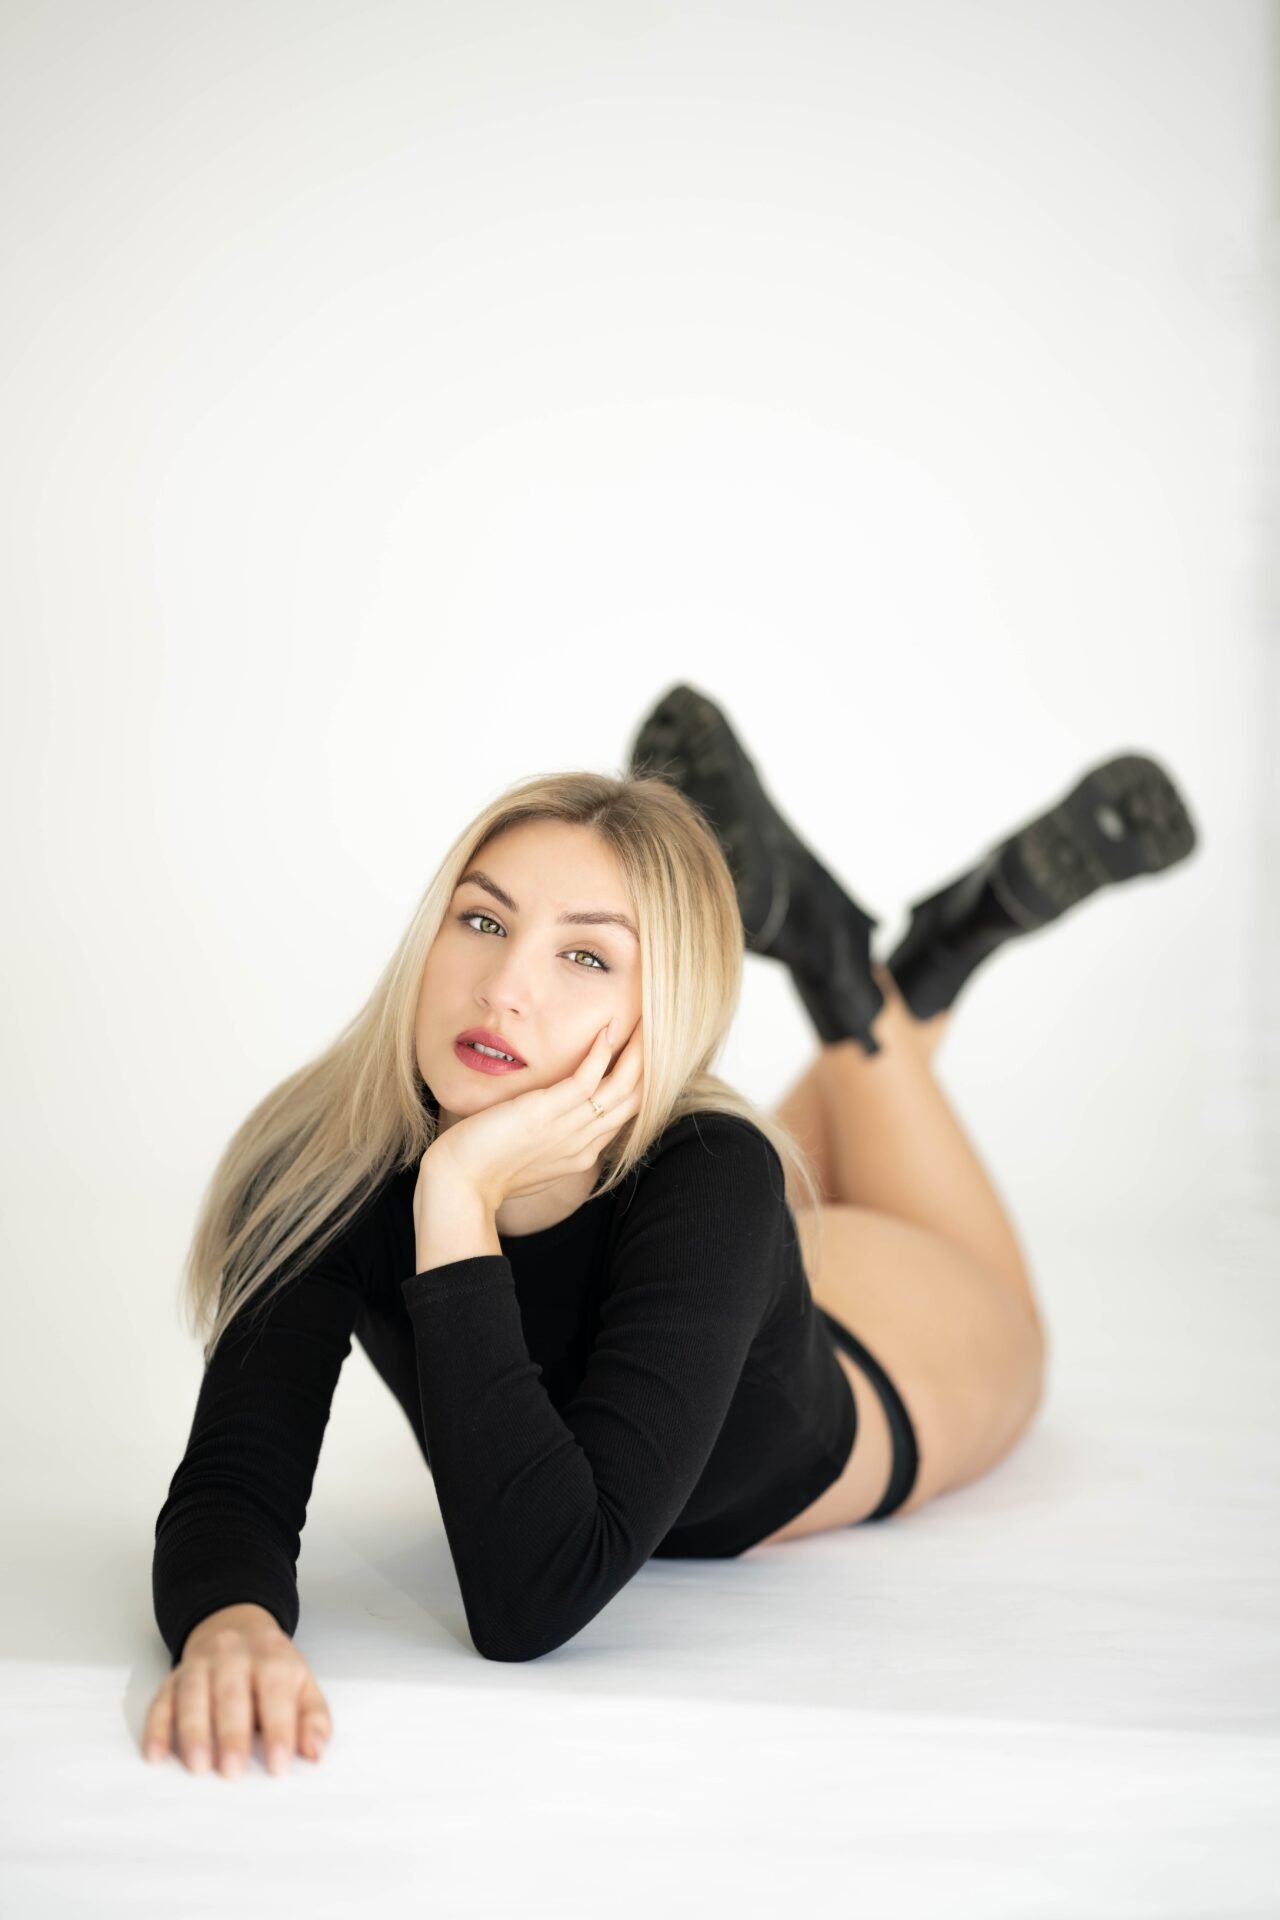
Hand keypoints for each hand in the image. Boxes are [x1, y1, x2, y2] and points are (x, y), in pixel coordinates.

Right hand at [141, 1603, 332, 1778]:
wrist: (235, 1624)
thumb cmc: (271, 1666)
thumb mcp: (302, 1683)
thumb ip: (313, 1718)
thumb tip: (315, 1752)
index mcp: (272, 1656)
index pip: (276, 1692)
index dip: (279, 1730)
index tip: (278, 1766)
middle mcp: (233, 1655)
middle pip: (231, 1692)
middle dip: (232, 1733)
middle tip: (232, 1771)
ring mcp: (200, 1664)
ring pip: (193, 1694)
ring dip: (194, 1730)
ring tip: (198, 1765)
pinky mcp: (172, 1677)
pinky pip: (161, 1700)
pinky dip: (156, 1727)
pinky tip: (156, 1754)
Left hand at [419, 1016, 643, 1214]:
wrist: (459, 1186)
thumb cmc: (483, 1171)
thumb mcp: (527, 1157)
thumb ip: (547, 1139)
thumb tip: (548, 1120)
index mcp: (580, 1154)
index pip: (624, 1115)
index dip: (640, 1084)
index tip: (644, 1056)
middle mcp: (583, 1142)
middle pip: (635, 1100)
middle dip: (651, 1065)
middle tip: (659, 1031)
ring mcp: (568, 1129)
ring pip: (621, 1088)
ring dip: (638, 1053)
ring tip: (646, 1022)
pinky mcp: (547, 1113)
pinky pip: (587, 1080)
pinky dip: (601, 1054)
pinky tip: (607, 1030)